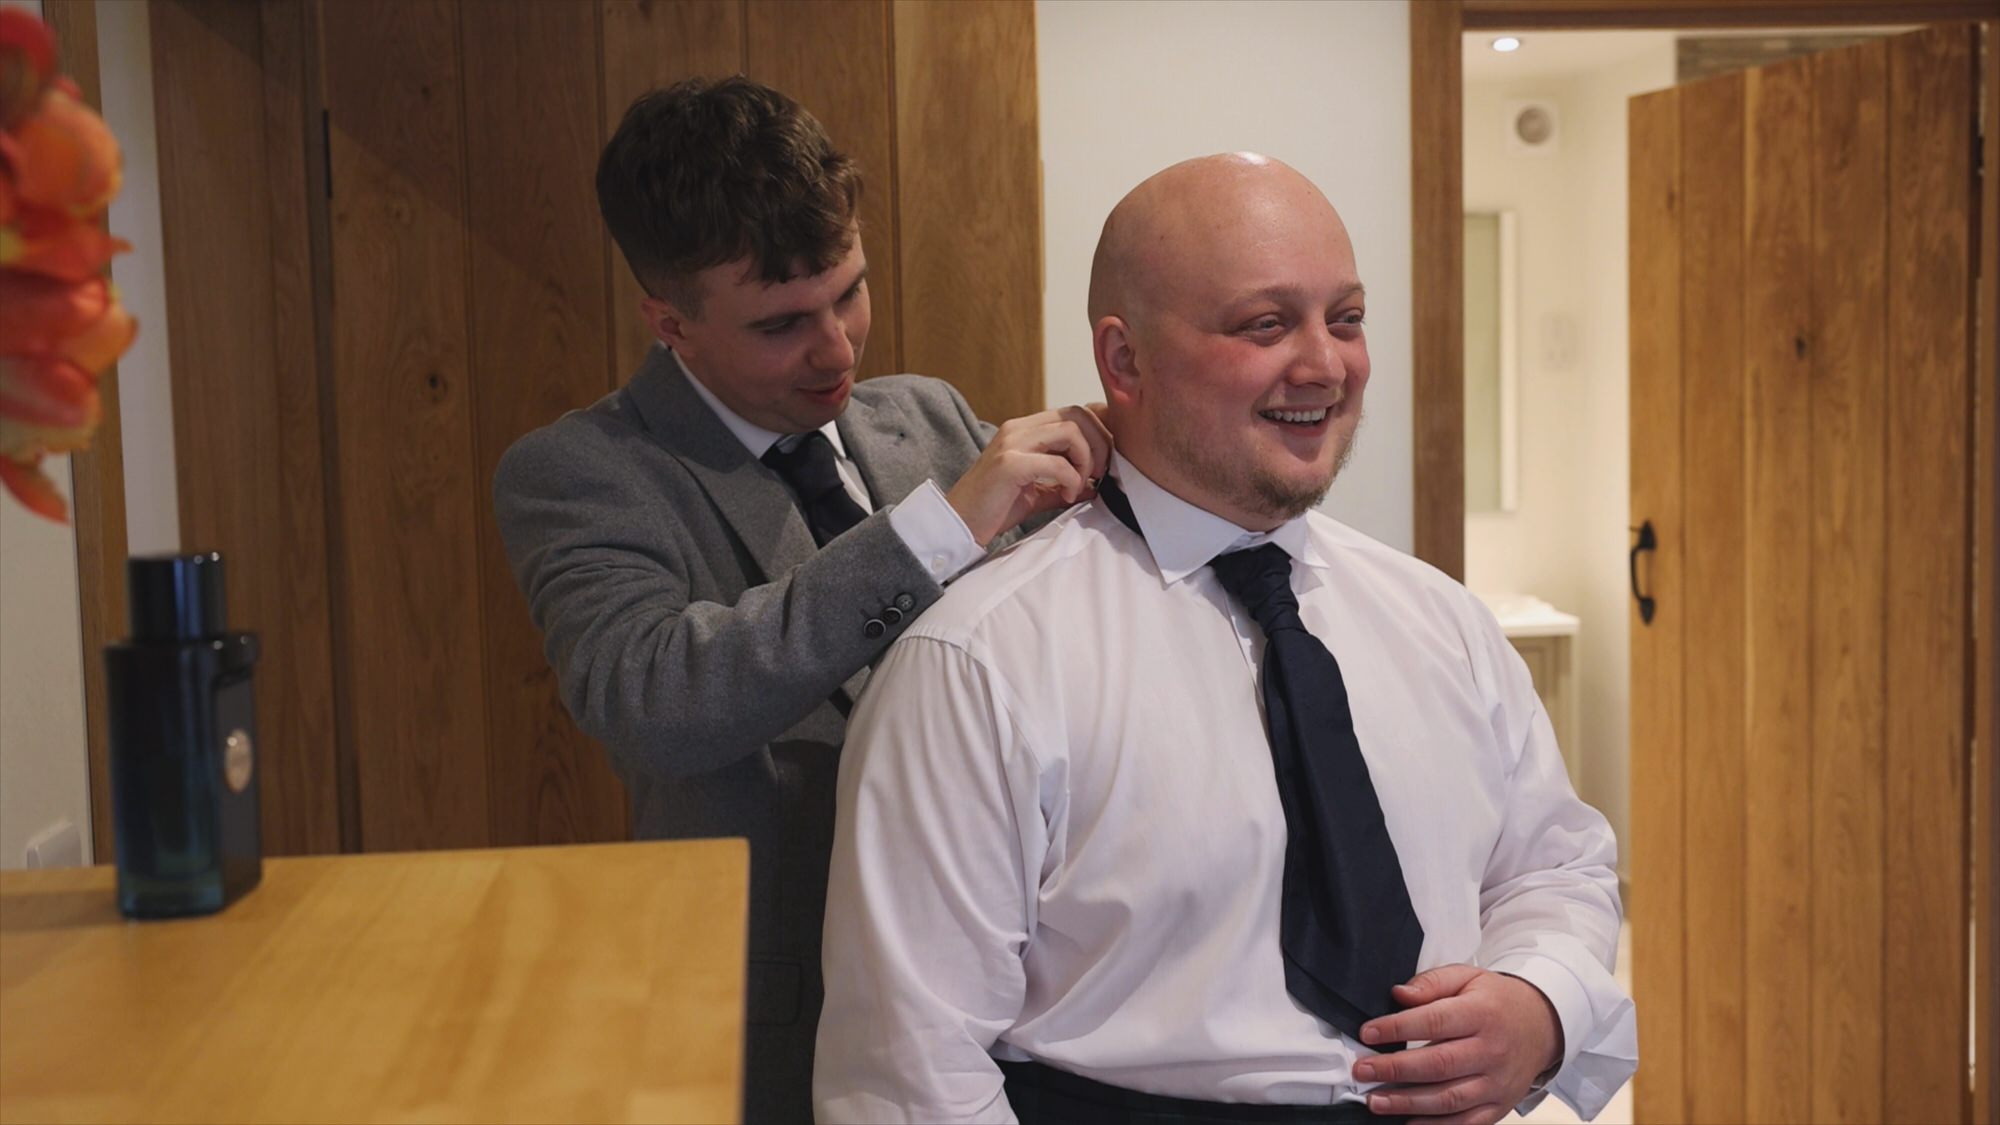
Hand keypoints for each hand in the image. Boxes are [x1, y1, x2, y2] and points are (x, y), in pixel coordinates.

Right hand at [946, 404, 1112, 544]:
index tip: (1106, 460)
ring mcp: (1012, 443)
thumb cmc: (994, 508)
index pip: (1075, 411)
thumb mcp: (1036, 492)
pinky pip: (1057, 463)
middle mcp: (1018, 429)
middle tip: (1098, 474)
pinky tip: (1065, 496)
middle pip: (1078, 415)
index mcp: (1025, 429)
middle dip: (1100, 444)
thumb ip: (1064, 482)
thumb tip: (1097, 485)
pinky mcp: (1010, 465)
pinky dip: (1071, 480)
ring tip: (1080, 485)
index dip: (1100, 430)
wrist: (958, 524)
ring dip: (1086, 461)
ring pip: (1071, 431)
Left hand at [1350, 964, 1561, 1123]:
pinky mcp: (1499, 1106)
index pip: (1435, 1021)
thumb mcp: (1467, 977)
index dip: (1398, 1028)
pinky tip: (1408, 1123)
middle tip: (1362, 1071)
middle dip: (1395, 1070)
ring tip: (1376, 1102)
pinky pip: (1467, 1123)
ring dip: (1408, 1104)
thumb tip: (1398, 994)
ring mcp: (1497, 1083)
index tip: (1367, 1033)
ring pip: (1450, 1098)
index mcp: (1482, 1014)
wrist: (1541, 1026)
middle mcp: (1492, 1051)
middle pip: (1439, 1064)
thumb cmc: (1496, 1001)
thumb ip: (1431, 983)